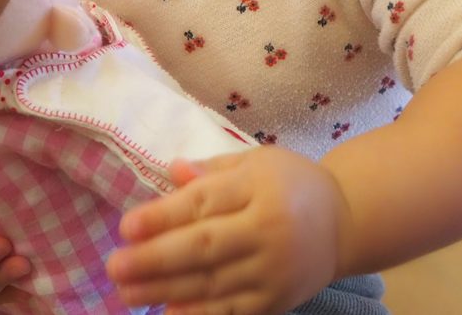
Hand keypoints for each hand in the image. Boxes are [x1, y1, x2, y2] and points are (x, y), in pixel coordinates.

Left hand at [107, 147, 350, 314]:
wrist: (347, 222)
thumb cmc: (292, 185)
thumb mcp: (257, 162)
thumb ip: (212, 171)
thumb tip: (170, 170)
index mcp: (259, 186)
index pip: (203, 202)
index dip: (162, 216)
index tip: (126, 227)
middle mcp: (268, 229)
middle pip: (204, 246)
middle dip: (155, 259)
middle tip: (114, 267)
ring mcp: (274, 270)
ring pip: (212, 283)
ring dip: (165, 290)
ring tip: (126, 293)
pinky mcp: (277, 301)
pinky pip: (232, 312)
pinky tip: (166, 314)